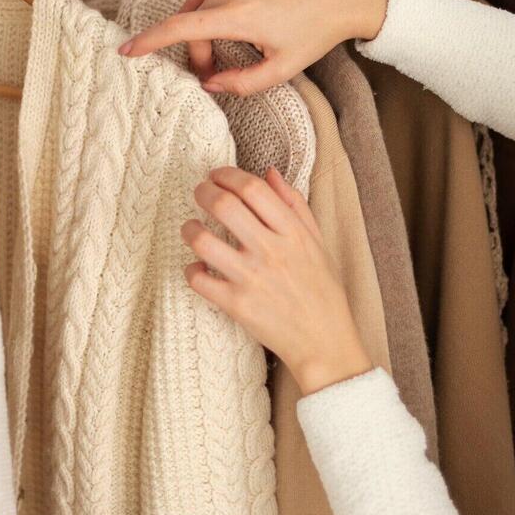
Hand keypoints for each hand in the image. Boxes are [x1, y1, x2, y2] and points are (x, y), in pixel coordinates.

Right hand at [118, 0, 388, 96]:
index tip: (125, 53)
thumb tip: (210, 84)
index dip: (148, 42)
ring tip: (223, 55)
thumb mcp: (282, 69)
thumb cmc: (317, 33)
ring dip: (202, 32)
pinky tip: (234, 29)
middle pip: (190, 23)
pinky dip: (213, 13)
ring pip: (199, 5)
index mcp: (237, 14)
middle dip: (196, 53)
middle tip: (214, 76)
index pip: (179, 28)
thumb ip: (242, 84)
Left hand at [182, 166, 373, 394]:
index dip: (228, 174)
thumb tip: (269, 172)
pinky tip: (198, 268)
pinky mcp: (236, 305)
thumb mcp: (317, 242)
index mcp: (293, 233)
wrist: (324, 342)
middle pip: (224, 205)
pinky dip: (191, 271)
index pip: (253, 189)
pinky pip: (198, 280)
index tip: (217, 174)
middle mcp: (271, 251)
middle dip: (203, 191)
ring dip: (189, 229)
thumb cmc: (322, 291)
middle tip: (199, 191)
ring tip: (191, 228)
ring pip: (202, 241)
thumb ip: (294, 205)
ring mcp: (252, 279)